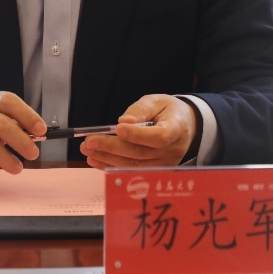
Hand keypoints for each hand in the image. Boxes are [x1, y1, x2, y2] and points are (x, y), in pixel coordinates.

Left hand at [79, 94, 195, 168]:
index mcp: (176, 128)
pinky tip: (96, 159)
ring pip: (133, 165)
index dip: (138, 135)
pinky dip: (111, 166)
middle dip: (111, 147)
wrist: (184, 127)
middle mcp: (172, 150)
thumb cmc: (167, 111)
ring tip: (88, 150)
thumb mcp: (156, 101)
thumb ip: (140, 110)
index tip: (118, 129)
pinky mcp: (155, 172)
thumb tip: (124, 122)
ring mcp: (164, 164)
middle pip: (140, 153)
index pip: (158, 136)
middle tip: (89, 141)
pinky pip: (131, 171)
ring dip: (107, 158)